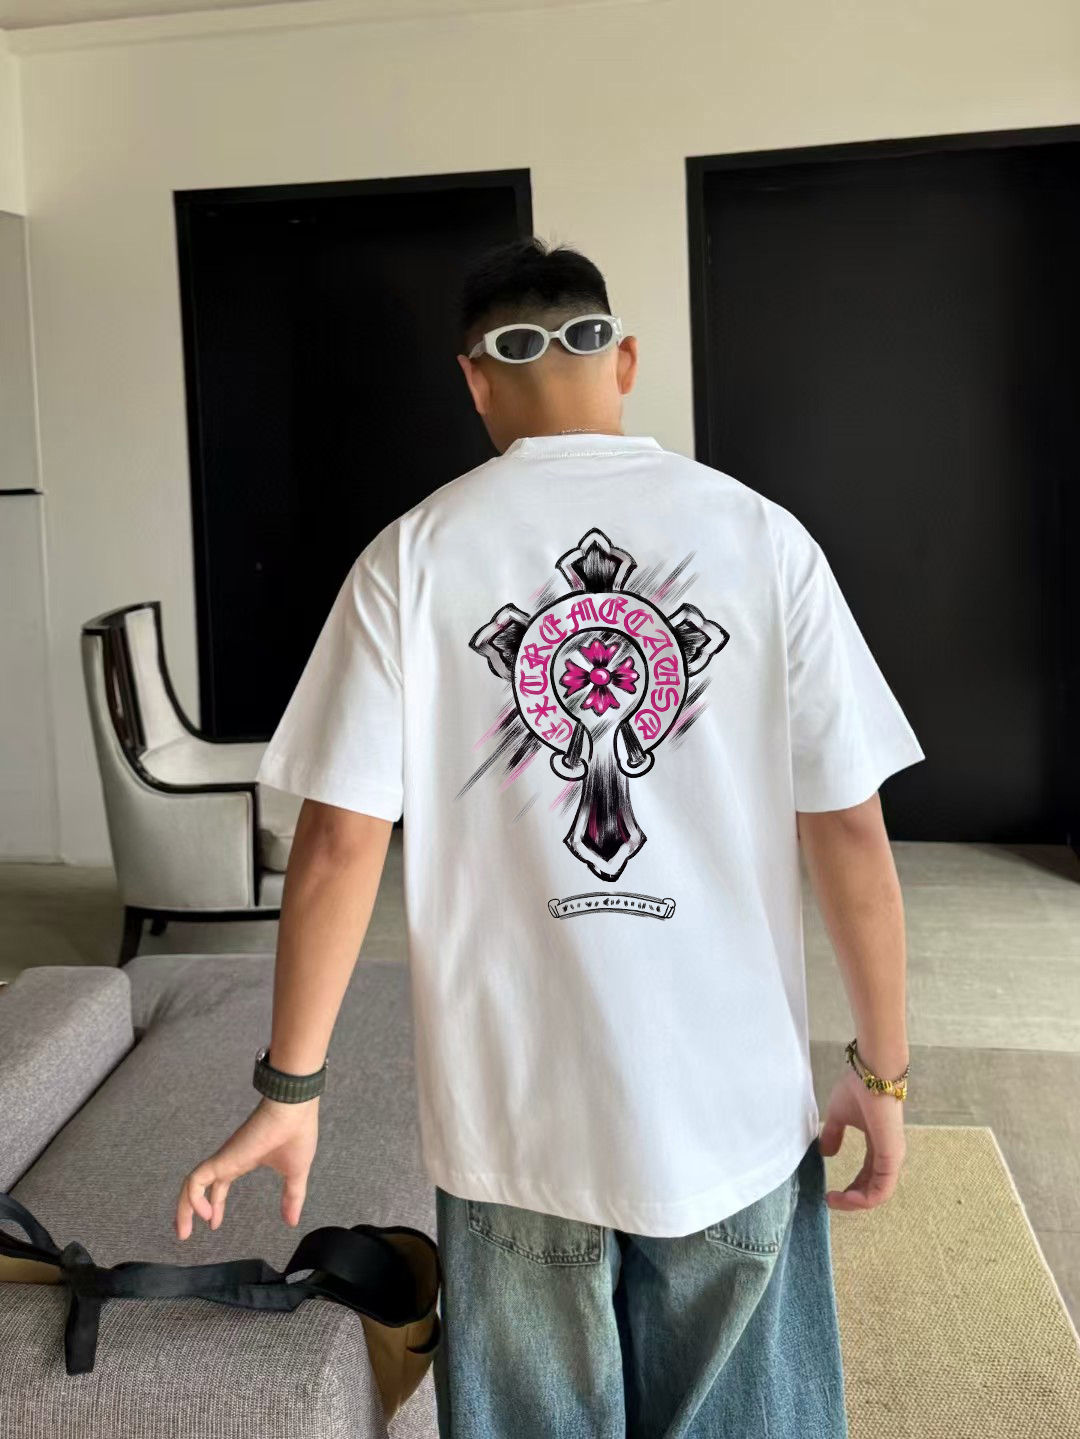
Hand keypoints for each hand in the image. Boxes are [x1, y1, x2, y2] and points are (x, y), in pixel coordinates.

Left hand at [175, 1096, 318, 1239]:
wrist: (293, 1110)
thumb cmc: (296, 1136)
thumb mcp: (295, 1174)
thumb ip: (292, 1197)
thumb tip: (292, 1221)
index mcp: (243, 1161)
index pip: (220, 1185)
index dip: (215, 1205)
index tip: (213, 1223)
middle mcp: (229, 1161)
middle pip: (199, 1186)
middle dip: (188, 1210)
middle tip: (184, 1233)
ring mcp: (224, 1159)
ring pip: (192, 1184)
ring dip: (184, 1208)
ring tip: (184, 1232)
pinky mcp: (222, 1158)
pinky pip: (196, 1180)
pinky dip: (194, 1199)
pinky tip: (207, 1215)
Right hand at [817, 1066, 905, 1210]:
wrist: (871, 1073)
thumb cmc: (858, 1088)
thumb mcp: (838, 1115)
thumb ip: (833, 1134)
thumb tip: (825, 1152)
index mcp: (878, 1146)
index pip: (868, 1178)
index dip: (850, 1189)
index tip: (829, 1193)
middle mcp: (888, 1155)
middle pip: (873, 1189)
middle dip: (851, 1200)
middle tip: (830, 1200)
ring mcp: (891, 1157)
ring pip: (879, 1193)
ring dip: (857, 1202)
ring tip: (836, 1200)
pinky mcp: (891, 1156)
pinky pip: (882, 1188)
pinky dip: (866, 1198)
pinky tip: (848, 1196)